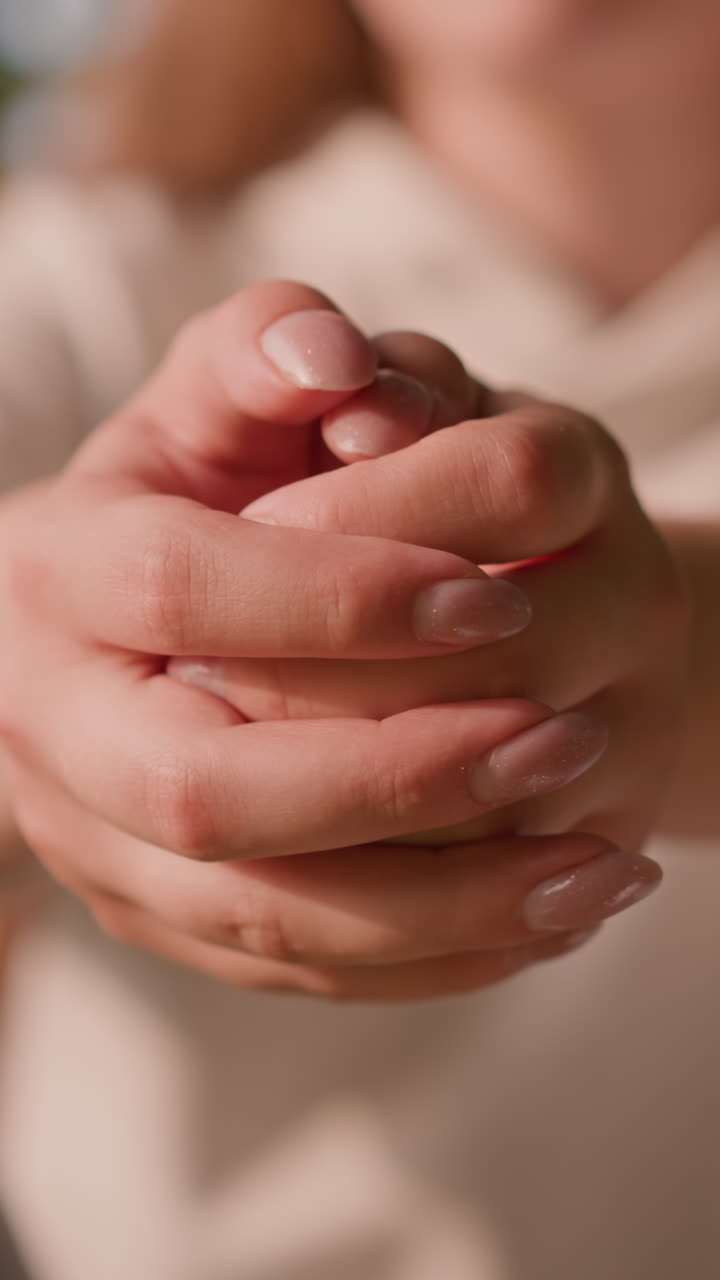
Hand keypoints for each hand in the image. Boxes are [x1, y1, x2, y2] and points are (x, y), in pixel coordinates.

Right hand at [0, 281, 631, 1001]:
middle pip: (206, 793)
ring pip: (265, 919)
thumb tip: (331, 353)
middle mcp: (51, 730)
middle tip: (567, 739)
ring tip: (603, 868)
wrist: (125, 628)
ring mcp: (101, 849)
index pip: (177, 586)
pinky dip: (440, 959)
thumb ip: (263, 351)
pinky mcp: (165, 923)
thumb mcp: (214, 402)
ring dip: (450, 905)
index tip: (497, 602)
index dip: (339, 598)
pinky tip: (557, 915)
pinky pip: (301, 973)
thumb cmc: (195, 494)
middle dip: (398, 777)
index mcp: (53, 577)